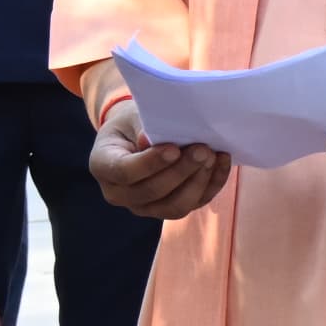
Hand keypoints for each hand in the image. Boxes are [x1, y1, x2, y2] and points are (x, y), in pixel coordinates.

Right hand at [86, 94, 231, 221]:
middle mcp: (119, 194)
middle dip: (180, 172)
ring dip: (198, 182)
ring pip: (174, 207)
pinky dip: (211, 185)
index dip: (151, 163)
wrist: (135, 135)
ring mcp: (144, 207)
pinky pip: (193, 204)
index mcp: (102, 166)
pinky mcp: (168, 209)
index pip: (125, 172)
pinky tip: (222, 162)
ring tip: (213, 156)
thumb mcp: (132, 116)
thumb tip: (152, 141)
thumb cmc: (133, 122)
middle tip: (202, 149)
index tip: (174, 148)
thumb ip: (143, 127)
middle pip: (152, 192)